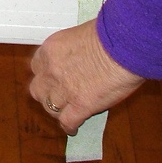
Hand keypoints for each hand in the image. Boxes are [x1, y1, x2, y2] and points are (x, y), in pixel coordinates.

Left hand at [29, 19, 144, 134]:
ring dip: (58, 111)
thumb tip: (80, 57)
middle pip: (38, 89)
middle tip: (58, 96)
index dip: (46, 74)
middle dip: (46, 94)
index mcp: (51, 49)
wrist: (124, 46)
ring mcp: (64, 89)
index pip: (37, 66)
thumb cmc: (111, 34)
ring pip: (50, 108)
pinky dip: (70, 126)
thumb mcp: (81, 35)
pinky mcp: (80, 105)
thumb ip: (74, 50)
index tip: (53, 78)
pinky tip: (74, 128)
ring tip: (67, 113)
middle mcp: (52, 69)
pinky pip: (67, 121)